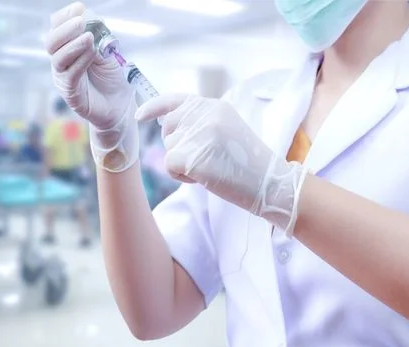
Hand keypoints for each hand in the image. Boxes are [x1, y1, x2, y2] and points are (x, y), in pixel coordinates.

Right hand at [46, 2, 137, 171]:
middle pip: (51, 42)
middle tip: (81, 21)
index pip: (57, 29)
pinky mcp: (70, 95)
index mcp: (67, 49)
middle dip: (65, 28)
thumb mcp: (106, 52)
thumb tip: (88, 17)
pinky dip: (80, 61)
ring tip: (88, 37)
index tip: (79, 8)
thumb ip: (96, 37)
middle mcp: (61, 63)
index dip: (65, 17)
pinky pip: (70, 75)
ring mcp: (63, 79)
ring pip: (58, 58)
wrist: (120, 107)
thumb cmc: (111, 79)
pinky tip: (91, 52)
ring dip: (73, 44)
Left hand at [135, 95, 308, 234]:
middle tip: (204, 157)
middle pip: (168, 127)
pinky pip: (169, 166)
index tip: (139, 116)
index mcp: (214, 106)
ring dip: (183, 162)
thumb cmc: (247, 163)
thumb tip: (167, 123)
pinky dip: (182, 177)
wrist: (268, 184)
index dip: (154, 107)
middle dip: (176, 144)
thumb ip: (201, 122)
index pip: (176, 100)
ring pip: (169, 148)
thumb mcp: (227, 129)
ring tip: (211, 167)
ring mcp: (199, 134)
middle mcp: (205, 115)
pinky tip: (204, 178)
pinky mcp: (193, 156)